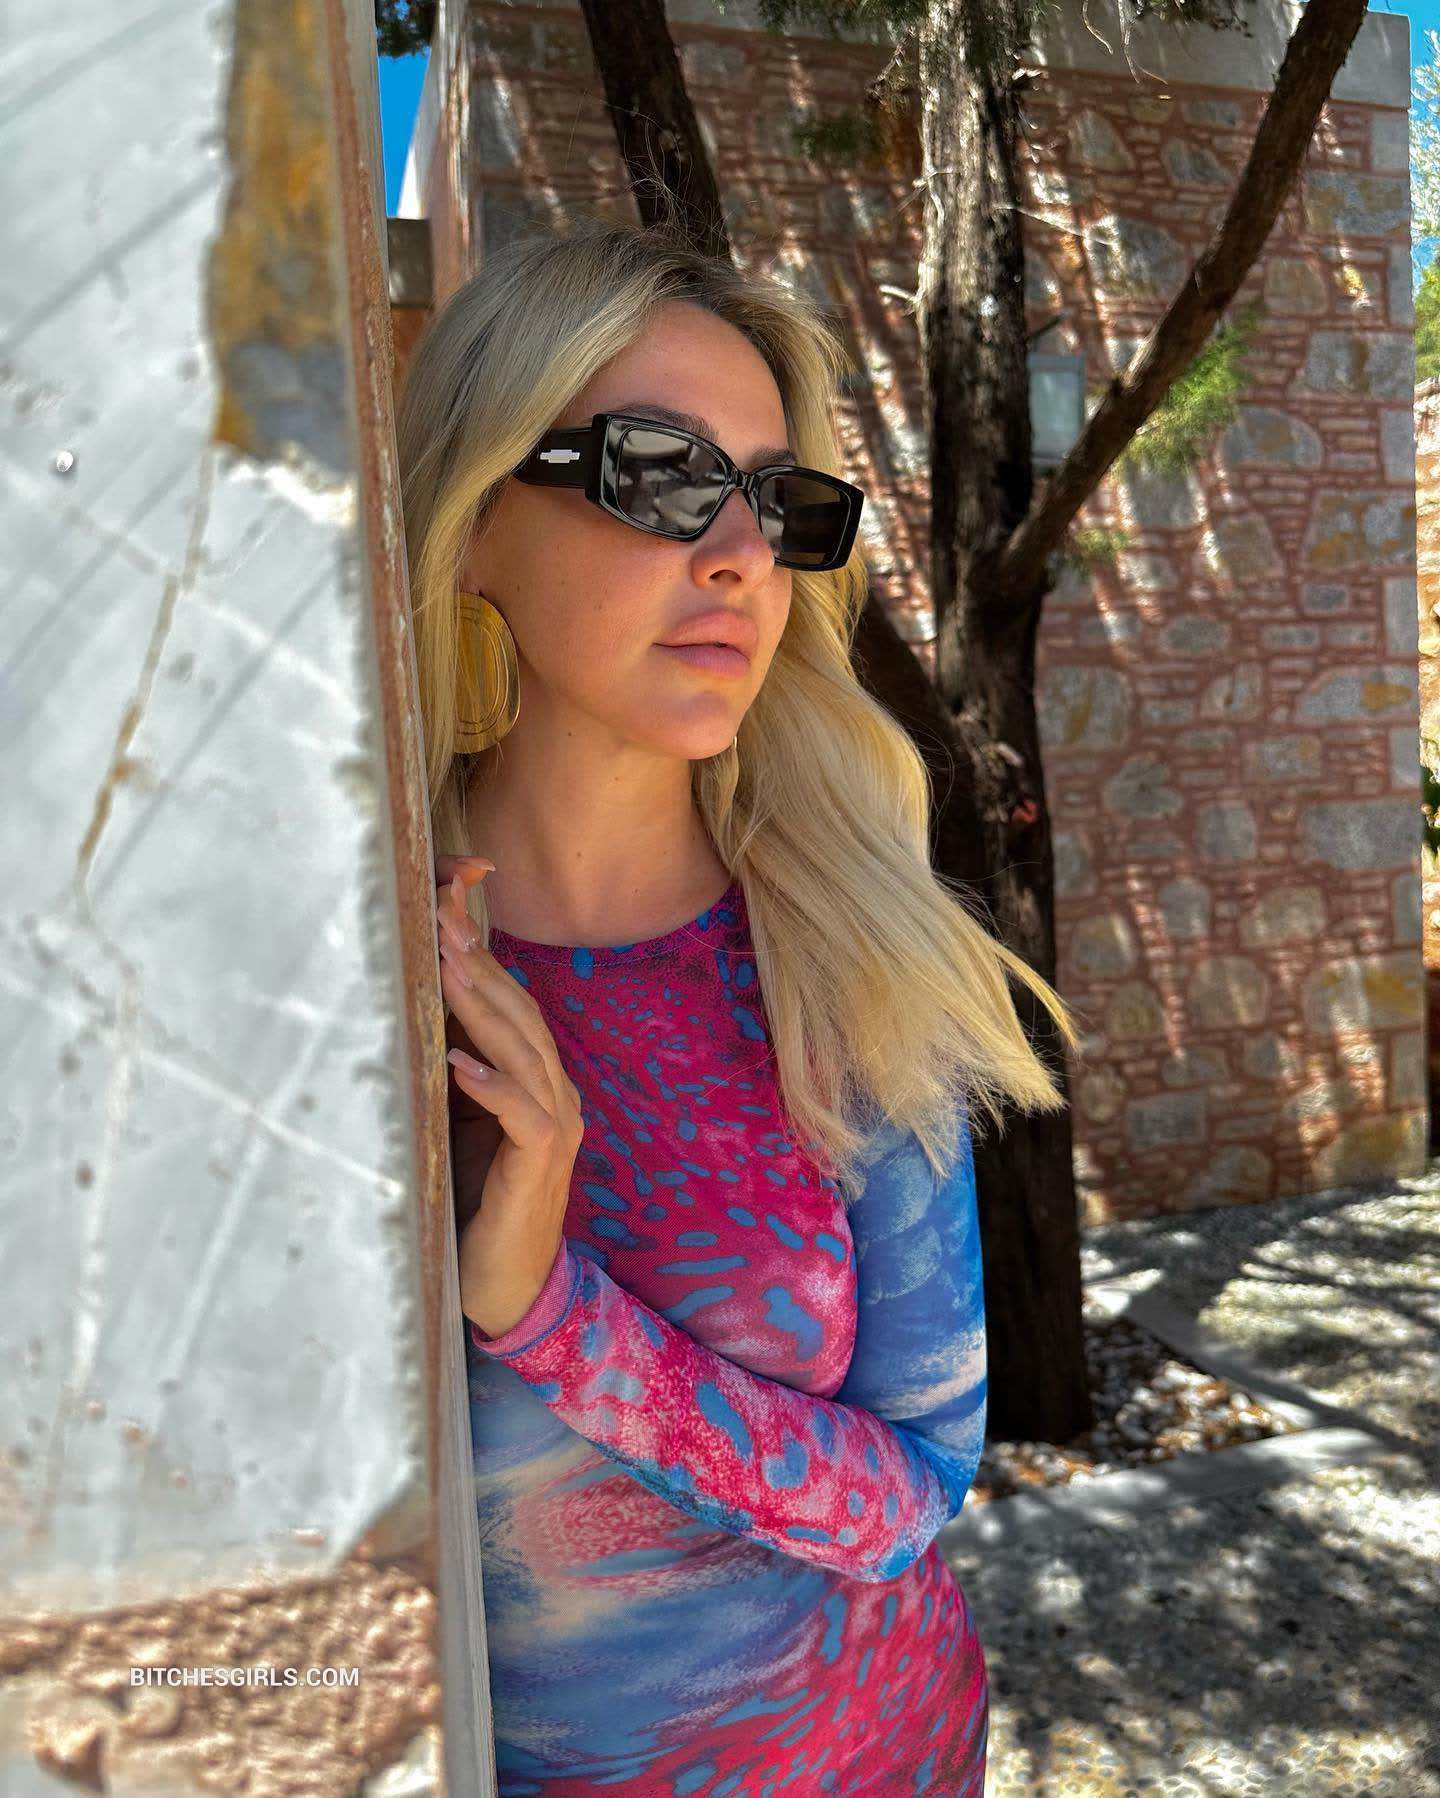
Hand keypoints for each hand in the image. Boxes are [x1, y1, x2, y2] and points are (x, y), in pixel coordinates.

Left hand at [433, 854, 585, 1337]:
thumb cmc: (470, 1202)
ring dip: (483, 1008)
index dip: (482, 948)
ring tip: (447, 966)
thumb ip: (444, 1071)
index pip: (510, 999)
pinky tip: (461, 1064)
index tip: (448, 898)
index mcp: (535, 1077)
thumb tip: (400, 1012)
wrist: (505, 1286)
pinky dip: (494, 1087)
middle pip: (519, 1013)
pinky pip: (524, 1117)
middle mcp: (555, 1092)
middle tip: (441, 913)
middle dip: (478, 961)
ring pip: (524, 1052)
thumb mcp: (452, 1122)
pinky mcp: (542, 1167)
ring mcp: (557, 1127)